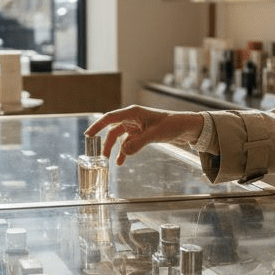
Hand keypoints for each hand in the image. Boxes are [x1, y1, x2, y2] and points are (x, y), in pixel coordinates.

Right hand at [85, 106, 201, 165]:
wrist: (186, 127)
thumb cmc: (171, 125)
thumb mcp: (154, 135)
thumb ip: (137, 144)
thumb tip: (123, 152)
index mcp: (133, 113)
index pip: (110, 118)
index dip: (98, 126)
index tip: (88, 135)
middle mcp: (132, 118)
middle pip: (113, 130)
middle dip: (106, 143)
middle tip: (101, 156)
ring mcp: (136, 126)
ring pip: (120, 138)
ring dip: (115, 149)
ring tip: (111, 161)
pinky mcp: (141, 134)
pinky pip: (129, 143)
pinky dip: (125, 152)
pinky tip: (122, 161)